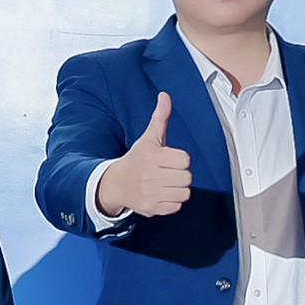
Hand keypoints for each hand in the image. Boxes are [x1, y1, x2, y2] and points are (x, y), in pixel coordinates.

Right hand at [96, 92, 193, 218]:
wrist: (116, 183)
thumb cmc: (138, 159)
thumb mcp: (149, 137)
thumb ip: (160, 117)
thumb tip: (165, 96)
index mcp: (152, 156)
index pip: (185, 159)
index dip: (179, 159)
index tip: (169, 159)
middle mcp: (150, 176)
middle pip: (187, 177)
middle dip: (180, 174)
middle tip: (167, 171)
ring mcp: (151, 193)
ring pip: (184, 193)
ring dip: (178, 188)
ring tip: (166, 182)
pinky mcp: (152, 208)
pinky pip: (177, 206)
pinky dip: (172, 201)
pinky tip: (161, 193)